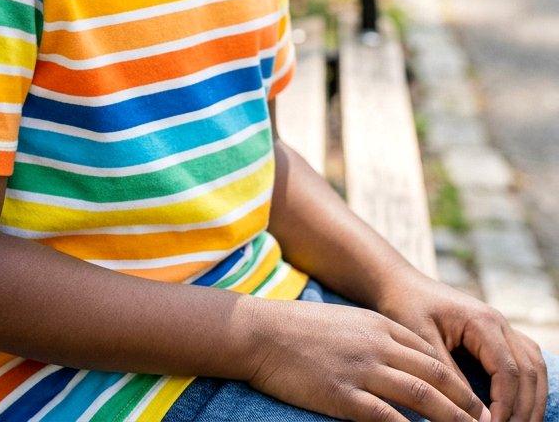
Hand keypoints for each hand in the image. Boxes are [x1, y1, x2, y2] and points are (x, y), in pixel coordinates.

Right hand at [245, 298, 491, 421]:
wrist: (261, 331)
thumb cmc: (299, 329)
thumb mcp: (346, 323)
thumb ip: (376, 339)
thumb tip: (402, 364)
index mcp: (379, 326)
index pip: (431, 355)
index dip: (458, 381)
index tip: (475, 403)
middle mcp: (378, 344)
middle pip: (436, 377)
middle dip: (466, 404)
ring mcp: (362, 369)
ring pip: (422, 398)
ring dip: (452, 420)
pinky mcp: (344, 394)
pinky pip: (389, 418)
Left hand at [375, 271, 546, 421]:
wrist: (399, 283)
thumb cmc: (406, 306)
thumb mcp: (421, 340)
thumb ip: (449, 375)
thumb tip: (475, 414)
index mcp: (482, 321)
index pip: (508, 371)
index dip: (506, 406)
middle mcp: (498, 322)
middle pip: (527, 372)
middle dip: (523, 408)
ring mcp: (501, 326)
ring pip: (534, 366)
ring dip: (532, 399)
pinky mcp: (496, 333)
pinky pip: (526, 359)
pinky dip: (529, 384)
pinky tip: (520, 405)